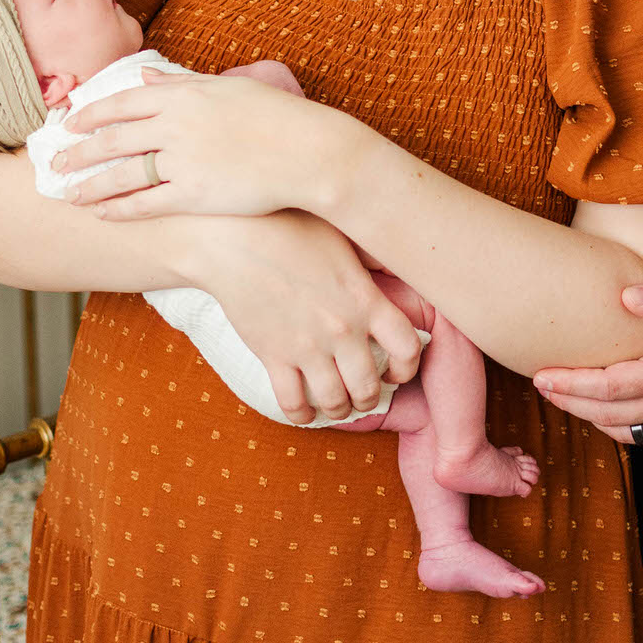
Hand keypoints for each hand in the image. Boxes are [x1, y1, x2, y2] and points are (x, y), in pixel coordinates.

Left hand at [56, 69, 345, 217]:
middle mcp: (173, 125)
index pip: (121, 103)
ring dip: (89, 184)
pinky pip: (145, 203)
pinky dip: (119, 208)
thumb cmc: (275, 116)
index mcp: (181, 95)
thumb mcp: (226, 88)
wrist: (307, 150)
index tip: (69, 124)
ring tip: (68, 193)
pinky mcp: (193, 193)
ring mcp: (181, 161)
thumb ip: (180, 83)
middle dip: (78, 152)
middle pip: (112, 139)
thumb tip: (144, 77)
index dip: (90, 115)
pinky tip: (102, 214)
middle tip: (55, 162)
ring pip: (121, 173)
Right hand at [190, 210, 423, 422]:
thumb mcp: (343, 237)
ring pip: (335, 401)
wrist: (234, 238)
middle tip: (365, 395)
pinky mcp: (273, 356)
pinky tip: (305, 412)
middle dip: (370, 397)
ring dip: (340, 410)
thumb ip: (371, 261)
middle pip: (369, 385)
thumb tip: (394, 264)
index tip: (397, 370)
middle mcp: (342, 330)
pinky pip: (292, 403)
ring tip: (339, 407)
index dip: (408, 366)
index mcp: (366, 300)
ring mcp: (307, 347)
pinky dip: (301, 415)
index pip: (407, 347)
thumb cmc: (290, 226)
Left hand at [533, 282, 642, 442]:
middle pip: (608, 414)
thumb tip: (624, 296)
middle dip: (569, 402)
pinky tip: (601, 409)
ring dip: (589, 416)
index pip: (610, 387)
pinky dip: (616, 426)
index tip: (542, 376)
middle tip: (540, 386)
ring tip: (563, 396)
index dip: (572, 384)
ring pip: (624, 431)